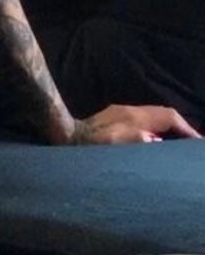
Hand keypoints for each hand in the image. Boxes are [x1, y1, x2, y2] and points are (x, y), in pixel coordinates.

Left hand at [72, 104, 201, 143]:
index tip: (197, 143)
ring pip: (155, 116)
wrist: (62, 136)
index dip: (186, 129)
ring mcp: (121, 113)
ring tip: (181, 143)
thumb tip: (154, 138)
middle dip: (182, 126)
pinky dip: (158, 129)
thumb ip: (133, 138)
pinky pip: (145, 121)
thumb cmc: (85, 144)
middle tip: (193, 143)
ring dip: (171, 127)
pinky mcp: (115, 119)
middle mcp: (129, 110)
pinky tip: (158, 141)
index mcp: (132, 116)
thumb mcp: (108, 143)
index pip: (168, 116)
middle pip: (164, 113)